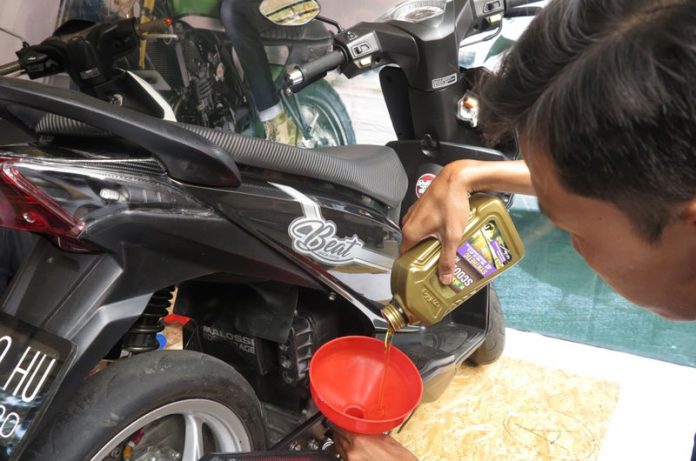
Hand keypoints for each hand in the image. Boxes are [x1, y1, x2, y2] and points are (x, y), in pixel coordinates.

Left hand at [333, 428, 418, 460]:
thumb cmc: (401, 460)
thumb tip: (365, 428)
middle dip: (342, 430)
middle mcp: (352, 452)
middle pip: (338, 436)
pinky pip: (345, 457)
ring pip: (339, 448)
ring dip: (343, 441)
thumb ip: (372, 433)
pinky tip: (356, 449)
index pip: (340, 425)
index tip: (341, 417)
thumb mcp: (388, 440)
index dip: (340, 420)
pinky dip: (347, 452)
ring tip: (352, 438)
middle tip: (348, 426)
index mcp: (360, 440)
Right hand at [401, 159, 532, 284]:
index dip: (412, 265)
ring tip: (442, 247)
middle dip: (423, 254)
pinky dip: (431, 230)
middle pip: (412, 245)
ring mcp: (415, 212)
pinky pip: (423, 223)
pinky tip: (444, 231)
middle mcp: (409, 221)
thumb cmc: (451, 202)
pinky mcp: (422, 206)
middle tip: (436, 262)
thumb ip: (447, 259)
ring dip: (428, 241)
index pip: (404, 255)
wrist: (456, 178)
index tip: (420, 273)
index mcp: (410, 231)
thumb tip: (444, 276)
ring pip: (418, 233)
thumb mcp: (452, 236)